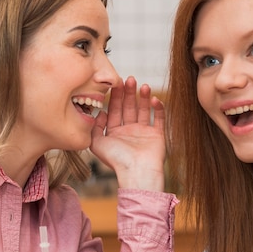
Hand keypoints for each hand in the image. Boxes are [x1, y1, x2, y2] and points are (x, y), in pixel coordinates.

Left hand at [90, 76, 165, 190]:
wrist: (137, 172)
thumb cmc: (117, 160)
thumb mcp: (97, 144)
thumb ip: (94, 127)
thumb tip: (99, 113)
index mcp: (115, 133)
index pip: (115, 110)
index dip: (116, 96)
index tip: (116, 83)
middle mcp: (129, 131)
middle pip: (129, 107)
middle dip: (129, 93)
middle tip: (130, 79)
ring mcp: (144, 133)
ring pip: (144, 110)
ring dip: (144, 97)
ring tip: (144, 85)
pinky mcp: (157, 135)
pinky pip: (158, 119)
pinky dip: (158, 108)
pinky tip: (155, 99)